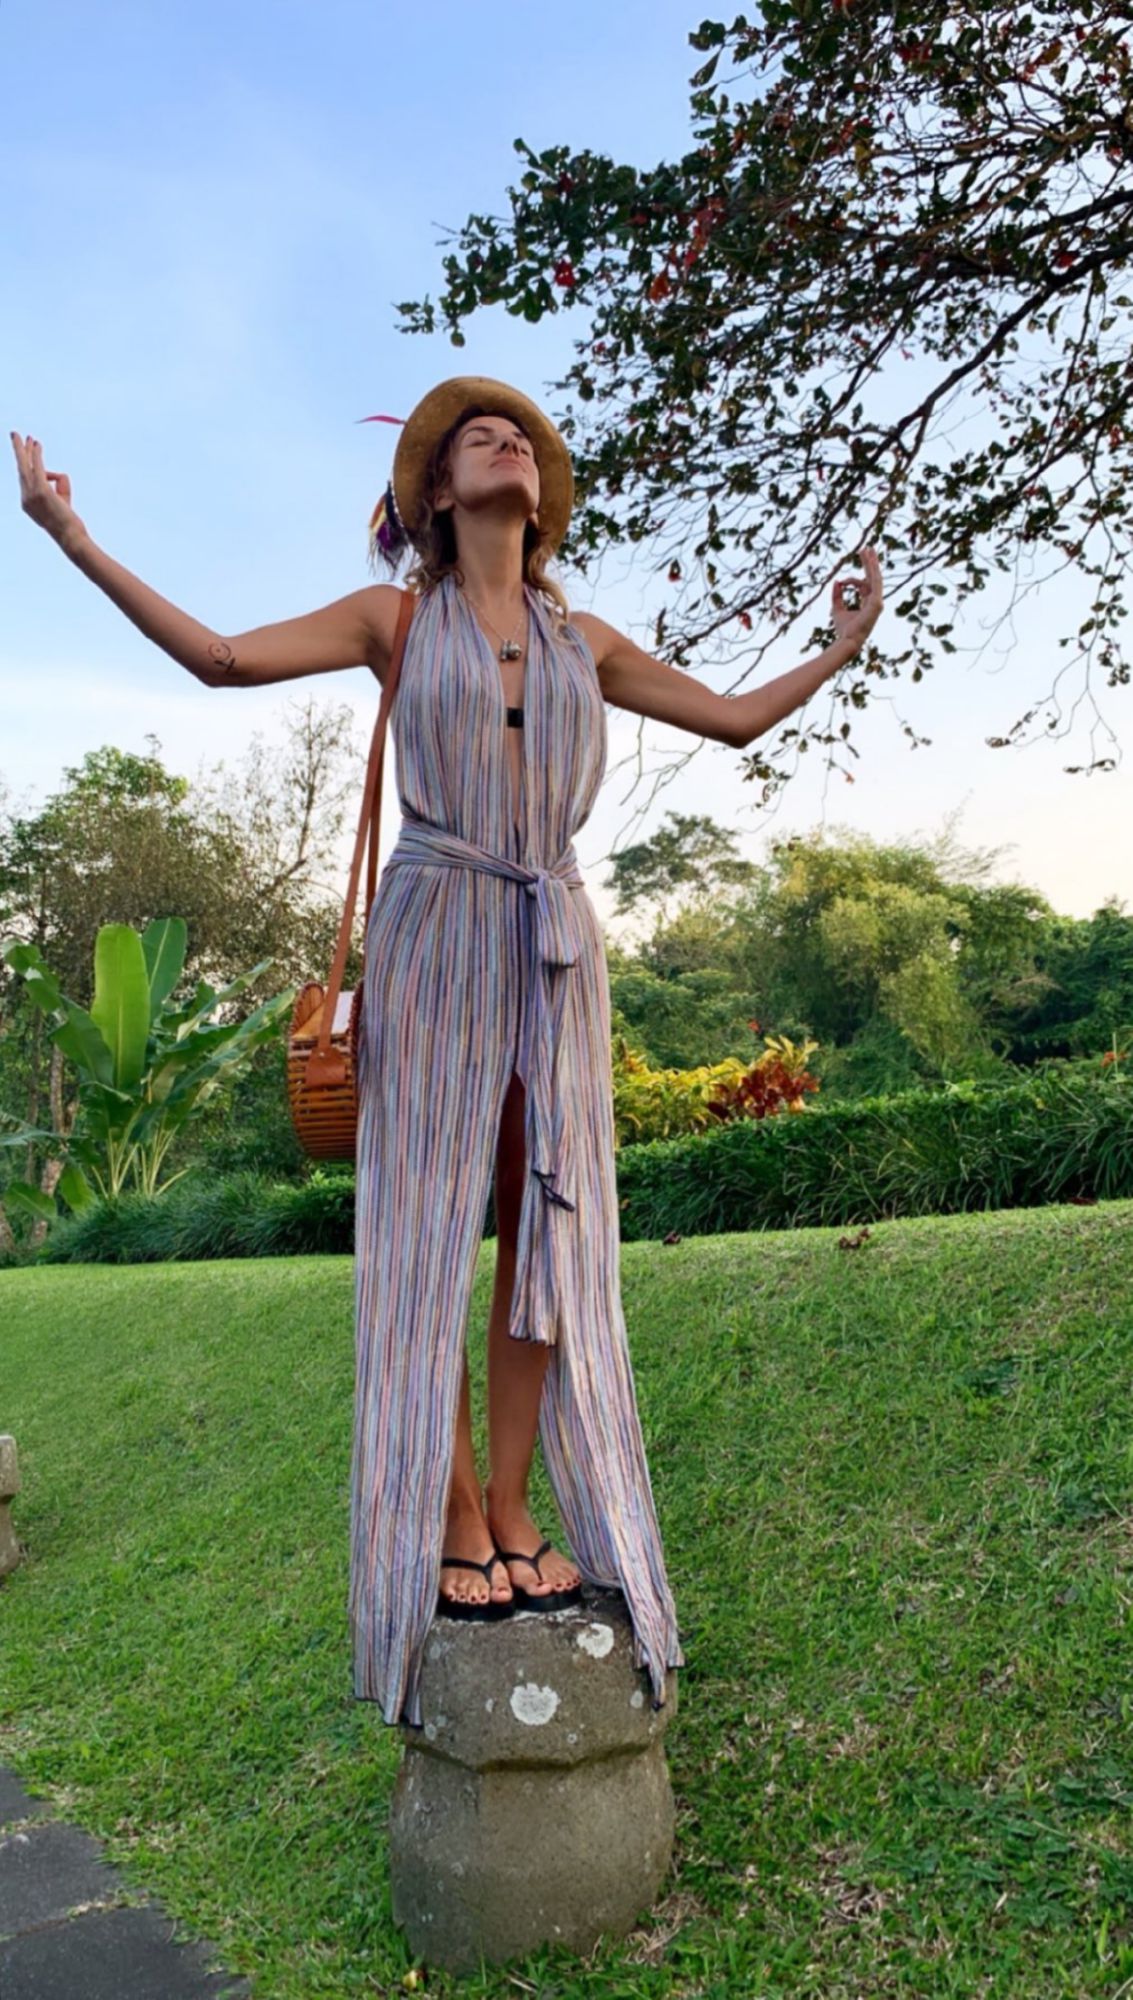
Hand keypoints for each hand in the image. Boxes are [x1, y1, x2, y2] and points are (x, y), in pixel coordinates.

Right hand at [11, 432, 88, 549]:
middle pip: (21, 469)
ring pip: (26, 466)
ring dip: (25, 449)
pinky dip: (37, 455)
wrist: (70, 537)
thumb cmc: (69, 524)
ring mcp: (32, 495)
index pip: (24, 479)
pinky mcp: (42, 491)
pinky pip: (38, 468)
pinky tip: (37, 444)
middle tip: (15, 435)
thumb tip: (59, 475)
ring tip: (27, 436)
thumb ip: (59, 486)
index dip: (26, 463)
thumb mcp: (62, 501)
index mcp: (26, 503)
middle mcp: (25, 498)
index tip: (29, 449)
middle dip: (20, 451)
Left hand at [831, 545, 882, 654]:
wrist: (847, 640)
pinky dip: (872, 571)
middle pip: (872, 578)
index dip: (852, 580)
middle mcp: (875, 601)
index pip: (864, 584)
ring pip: (875, 578)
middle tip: (865, 548)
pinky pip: (875, 583)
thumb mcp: (836, 609)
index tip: (841, 581)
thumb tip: (836, 581)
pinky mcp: (877, 603)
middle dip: (869, 563)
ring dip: (872, 563)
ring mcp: (877, 602)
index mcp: (867, 603)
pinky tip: (870, 560)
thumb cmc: (843, 629)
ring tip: (868, 549)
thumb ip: (837, 595)